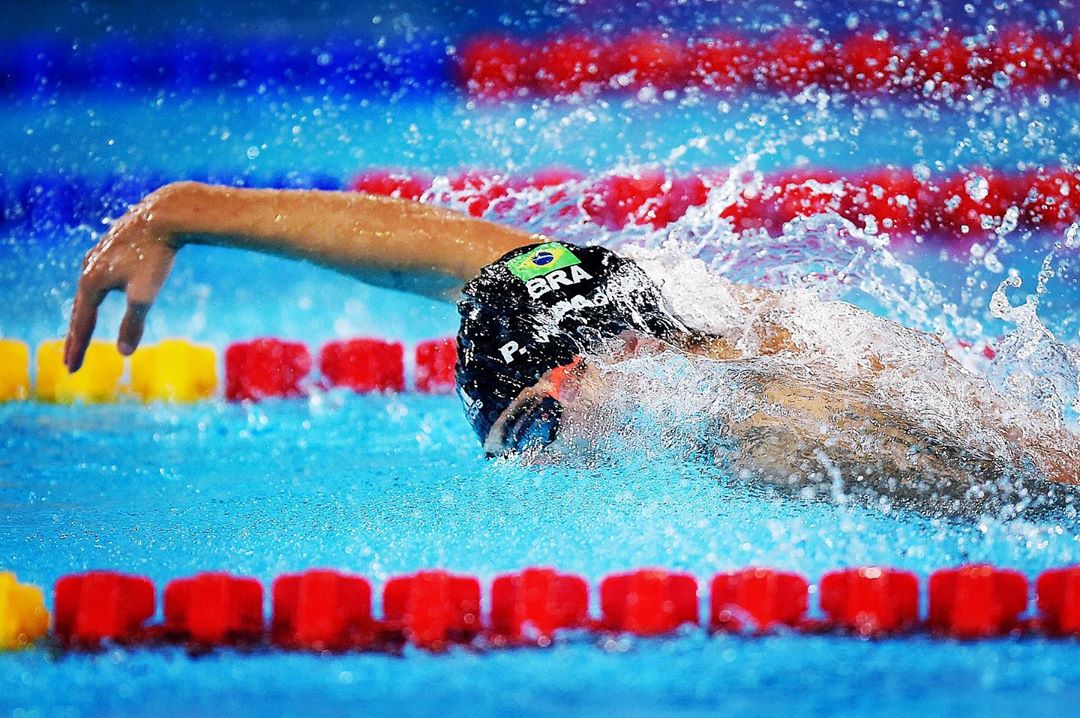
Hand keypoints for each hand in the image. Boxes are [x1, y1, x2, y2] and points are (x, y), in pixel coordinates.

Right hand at [64, 191, 177, 371]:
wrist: (163, 216)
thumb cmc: (155, 256)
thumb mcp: (144, 294)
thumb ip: (133, 323)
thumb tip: (124, 352)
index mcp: (91, 282)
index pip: (83, 324)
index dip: (78, 348)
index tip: (72, 369)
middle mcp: (88, 268)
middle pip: (81, 309)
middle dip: (77, 336)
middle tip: (72, 359)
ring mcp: (98, 256)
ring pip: (88, 291)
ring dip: (84, 313)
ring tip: (82, 329)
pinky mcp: (111, 246)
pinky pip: (98, 276)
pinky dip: (94, 292)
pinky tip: (96, 290)